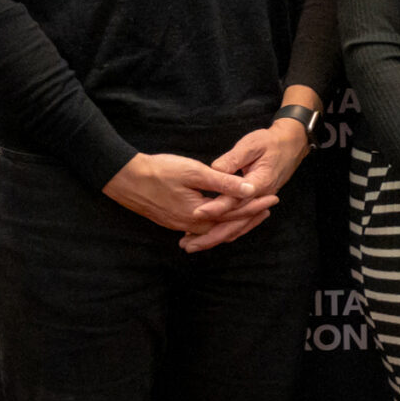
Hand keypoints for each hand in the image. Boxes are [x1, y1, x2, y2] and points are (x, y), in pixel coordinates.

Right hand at [103, 152, 270, 239]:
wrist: (124, 178)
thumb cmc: (159, 171)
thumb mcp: (195, 172)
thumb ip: (224, 183)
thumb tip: (250, 190)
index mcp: (199, 214)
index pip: (235, 214)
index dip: (256, 205)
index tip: (274, 197)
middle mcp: (190, 225)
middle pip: (227, 226)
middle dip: (249, 217)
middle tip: (269, 207)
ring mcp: (179, 225)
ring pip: (214, 229)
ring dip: (233, 222)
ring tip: (251, 212)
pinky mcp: (171, 221)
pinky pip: (200, 229)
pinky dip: (216, 224)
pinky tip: (221, 218)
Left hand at [185, 117, 313, 251]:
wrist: (291, 145)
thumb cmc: (270, 142)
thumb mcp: (251, 145)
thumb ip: (233, 159)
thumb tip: (215, 170)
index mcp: (260, 182)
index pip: (235, 199)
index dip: (216, 207)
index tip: (197, 212)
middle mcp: (260, 197)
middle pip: (236, 222)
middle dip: (212, 235)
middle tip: (188, 244)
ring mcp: (259, 202)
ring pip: (238, 226)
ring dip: (217, 237)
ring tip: (193, 245)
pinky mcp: (255, 203)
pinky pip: (241, 222)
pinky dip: (226, 230)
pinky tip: (209, 235)